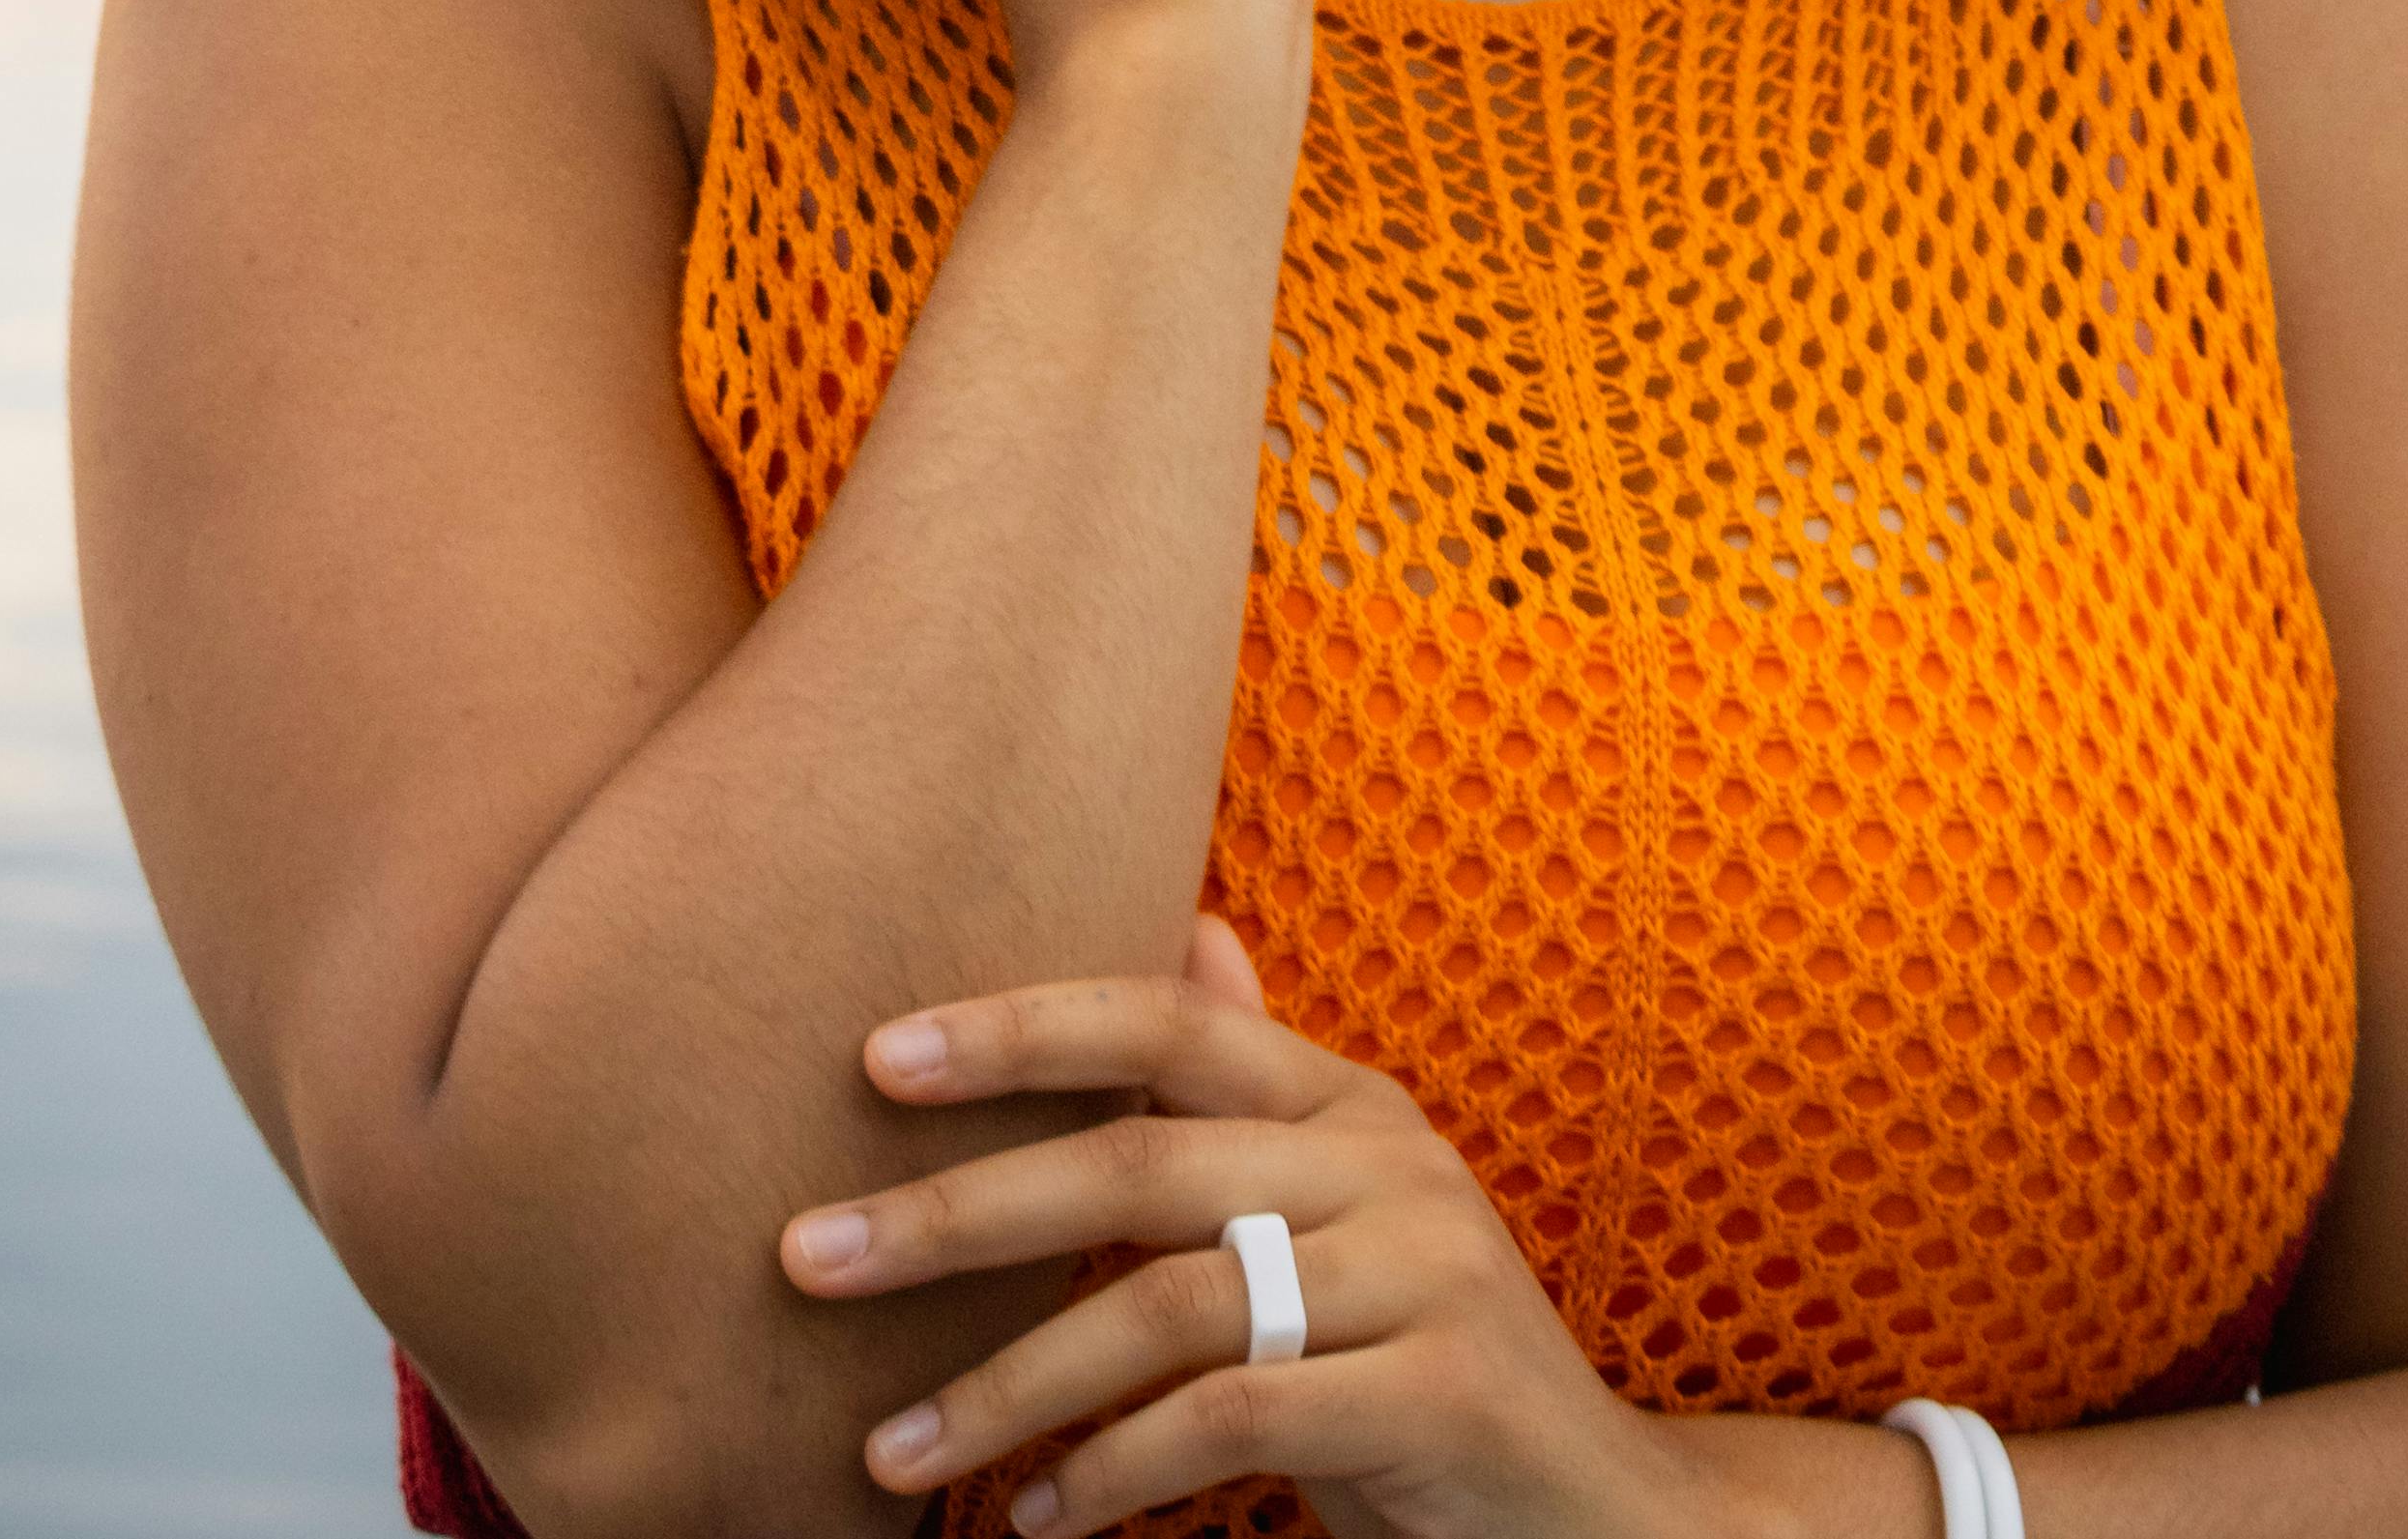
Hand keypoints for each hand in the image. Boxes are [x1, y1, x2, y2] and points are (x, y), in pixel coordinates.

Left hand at [778, 926, 1690, 1538]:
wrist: (1598, 1504)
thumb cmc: (1420, 1356)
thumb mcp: (1340, 1210)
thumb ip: (1255, 1088)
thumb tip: (1186, 927)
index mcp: (1346, 1099)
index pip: (1164, 1021)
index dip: (1019, 1028)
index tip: (872, 1059)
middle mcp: (1387, 1157)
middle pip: (1137, 1161)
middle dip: (956, 1209)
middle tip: (809, 1256)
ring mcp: (1422, 1269)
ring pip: (1168, 1304)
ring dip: (1006, 1385)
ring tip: (889, 1451)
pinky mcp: (1436, 1389)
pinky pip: (1233, 1419)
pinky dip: (1114, 1469)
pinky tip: (1035, 1517)